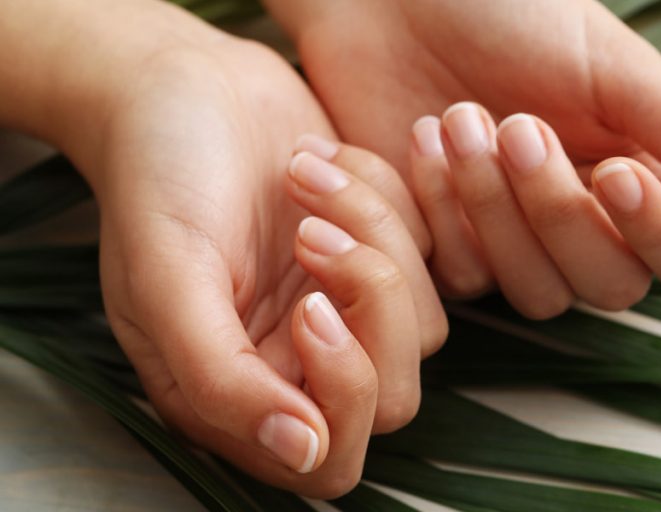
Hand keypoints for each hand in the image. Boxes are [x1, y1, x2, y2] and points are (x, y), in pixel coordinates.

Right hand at [51, 4, 444, 496]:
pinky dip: (389, 197)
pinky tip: (324, 158)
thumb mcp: (168, 280)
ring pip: (426, 321)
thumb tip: (302, 452)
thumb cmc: (160, 179)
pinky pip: (435, 252)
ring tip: (302, 172)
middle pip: (394, 396)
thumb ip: (222, 379)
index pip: (331, 461)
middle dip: (370, 307)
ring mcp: (349, 311)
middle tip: (310, 233)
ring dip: (373, 233)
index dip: (342, 392)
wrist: (182, 84)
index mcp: (237, 395)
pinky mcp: (385, 257)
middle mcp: (300, 365)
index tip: (309, 306)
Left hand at [265, 0, 660, 315]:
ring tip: (459, 118)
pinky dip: (443, 209)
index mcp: (645, 181)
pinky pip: (467, 277)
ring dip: (496, 208)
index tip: (613, 172)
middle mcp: (590, 227)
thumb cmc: (517, 17)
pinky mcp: (455, 250)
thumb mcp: (620, 63)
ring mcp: (520, 246)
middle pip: (610, 287)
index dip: (657, 235)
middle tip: (518, 125)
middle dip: (560, 212)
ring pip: (538, 293)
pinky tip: (423, 137)